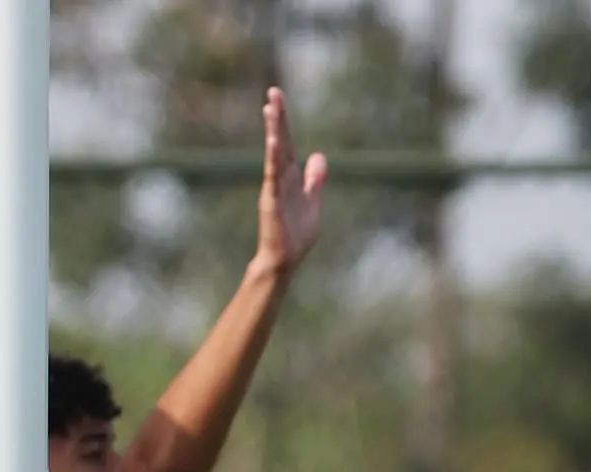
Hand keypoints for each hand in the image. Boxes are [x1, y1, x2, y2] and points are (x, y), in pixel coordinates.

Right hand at [250, 87, 326, 279]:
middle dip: (277, 117)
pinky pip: (272, 175)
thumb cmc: (295, 235)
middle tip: (273, 92)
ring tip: (271, 108)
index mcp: (290, 176)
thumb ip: (315, 179)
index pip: (286, 143)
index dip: (283, 121)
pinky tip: (273, 141)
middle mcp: (279, 178)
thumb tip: (319, 156)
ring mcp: (274, 188)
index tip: (276, 98)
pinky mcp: (271, 200)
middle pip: (279, 141)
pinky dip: (273, 158)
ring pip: (274, 154)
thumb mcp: (312, 202)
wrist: (284, 260)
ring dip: (274, 131)